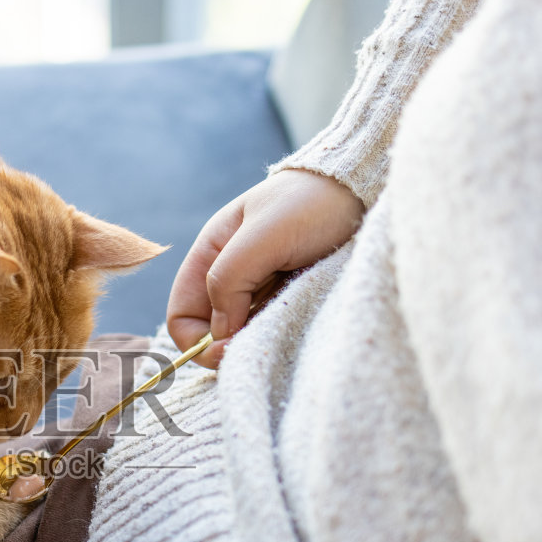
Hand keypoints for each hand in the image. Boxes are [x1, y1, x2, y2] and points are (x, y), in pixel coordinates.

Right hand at [166, 169, 363, 367]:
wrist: (360, 190)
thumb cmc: (311, 203)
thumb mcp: (265, 235)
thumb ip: (230, 279)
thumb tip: (218, 333)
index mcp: (210, 255)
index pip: (181, 315)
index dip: (195, 342)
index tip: (227, 351)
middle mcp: (229, 275)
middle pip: (210, 332)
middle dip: (226, 346)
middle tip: (257, 347)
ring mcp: (259, 289)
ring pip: (241, 334)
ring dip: (254, 340)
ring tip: (282, 326)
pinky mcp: (287, 298)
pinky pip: (270, 327)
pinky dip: (277, 333)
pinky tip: (295, 323)